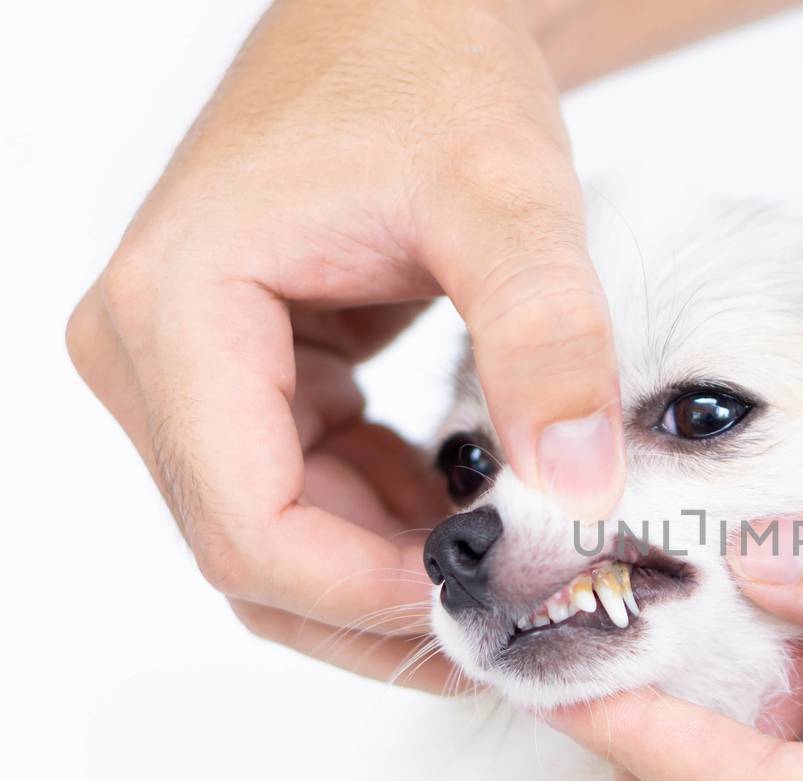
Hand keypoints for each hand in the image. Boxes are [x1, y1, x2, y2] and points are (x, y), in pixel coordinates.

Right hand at [66, 0, 624, 686]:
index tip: (496, 598)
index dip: (371, 594)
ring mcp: (186, 373)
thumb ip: (545, 337)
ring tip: (514, 574)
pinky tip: (475, 511)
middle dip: (385, 606)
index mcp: (177, 315)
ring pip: (279, 542)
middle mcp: (150, 356)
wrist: (400, 13)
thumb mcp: (507, 199)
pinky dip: (389, 525)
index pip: (248, 530)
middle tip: (517, 626)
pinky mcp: (239, 378)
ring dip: (391, 578)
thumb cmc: (430, 72)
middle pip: (255, 558)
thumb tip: (579, 492)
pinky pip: (305, 496)